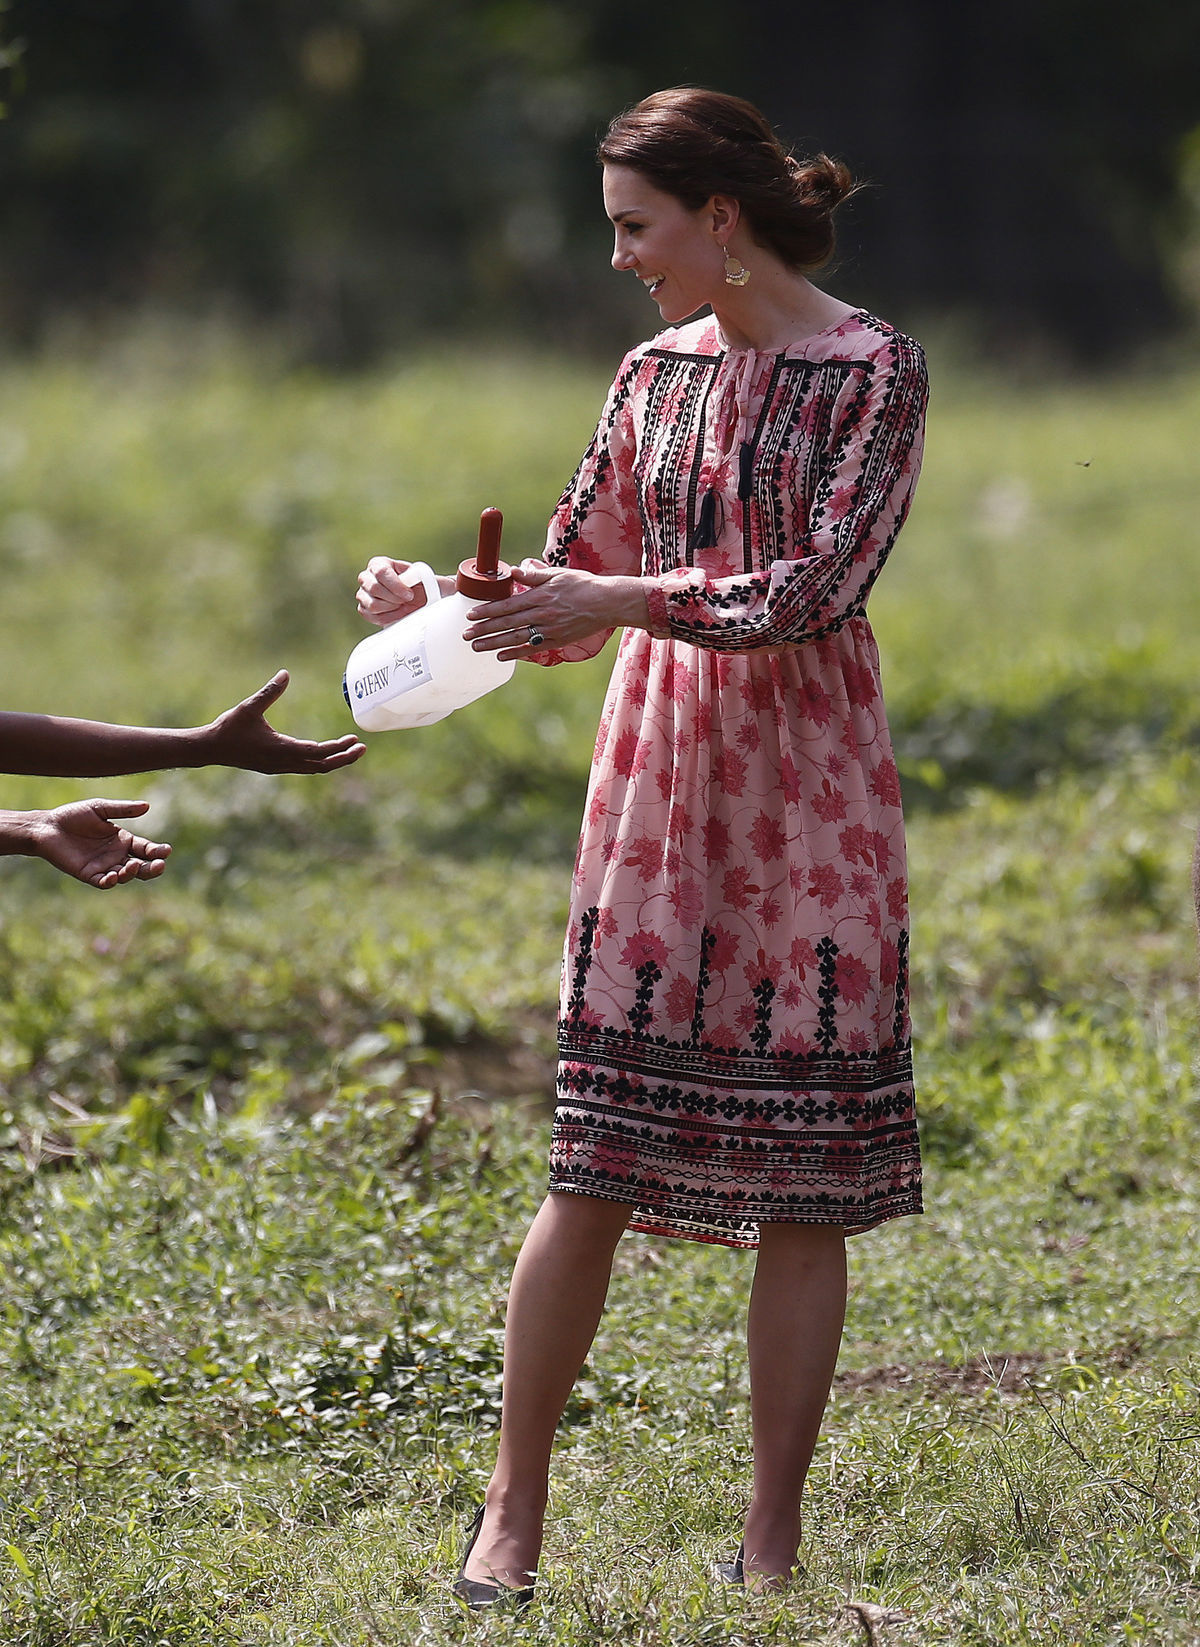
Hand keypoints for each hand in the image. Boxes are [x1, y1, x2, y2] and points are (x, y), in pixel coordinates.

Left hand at [28, 800, 170, 888]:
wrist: (47, 827)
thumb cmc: (73, 816)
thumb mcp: (99, 808)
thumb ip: (122, 810)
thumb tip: (147, 806)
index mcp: (123, 840)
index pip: (145, 849)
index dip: (157, 851)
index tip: (166, 850)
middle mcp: (116, 855)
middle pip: (141, 866)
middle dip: (152, 868)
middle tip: (160, 865)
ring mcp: (104, 866)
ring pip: (125, 875)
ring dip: (131, 873)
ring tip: (132, 866)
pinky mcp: (89, 875)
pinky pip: (103, 882)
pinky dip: (110, 882)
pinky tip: (113, 876)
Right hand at [202, 672, 365, 772]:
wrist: (209, 750)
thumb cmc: (228, 728)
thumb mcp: (249, 707)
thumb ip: (269, 691)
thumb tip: (285, 673)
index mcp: (282, 749)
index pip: (319, 752)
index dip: (339, 747)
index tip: (355, 739)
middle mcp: (284, 762)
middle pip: (322, 766)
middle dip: (344, 758)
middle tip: (362, 748)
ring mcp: (279, 767)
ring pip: (314, 769)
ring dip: (333, 761)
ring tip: (350, 751)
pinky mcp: (275, 767)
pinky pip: (304, 768)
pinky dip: (319, 762)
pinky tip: (325, 754)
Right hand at [356, 558, 454, 626]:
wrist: (422, 601)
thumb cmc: (425, 587)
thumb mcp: (432, 580)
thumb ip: (433, 578)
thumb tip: (450, 583)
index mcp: (380, 564)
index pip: (381, 571)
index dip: (395, 585)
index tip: (410, 594)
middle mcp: (368, 576)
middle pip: (373, 588)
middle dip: (394, 598)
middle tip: (407, 601)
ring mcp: (364, 593)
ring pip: (371, 604)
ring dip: (391, 608)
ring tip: (402, 606)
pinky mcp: (365, 609)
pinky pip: (369, 616)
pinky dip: (386, 617)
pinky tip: (397, 614)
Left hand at [462, 562, 649, 660]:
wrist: (608, 603)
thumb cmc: (584, 585)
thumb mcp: (558, 574)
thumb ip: (534, 576)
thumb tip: (514, 572)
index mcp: (540, 596)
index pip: (507, 605)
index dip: (487, 611)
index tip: (471, 615)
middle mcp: (542, 614)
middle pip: (507, 623)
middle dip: (484, 629)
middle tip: (466, 635)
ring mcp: (549, 629)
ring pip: (516, 638)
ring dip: (494, 643)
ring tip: (476, 647)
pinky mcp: (557, 640)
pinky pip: (532, 648)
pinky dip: (515, 653)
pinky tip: (500, 656)